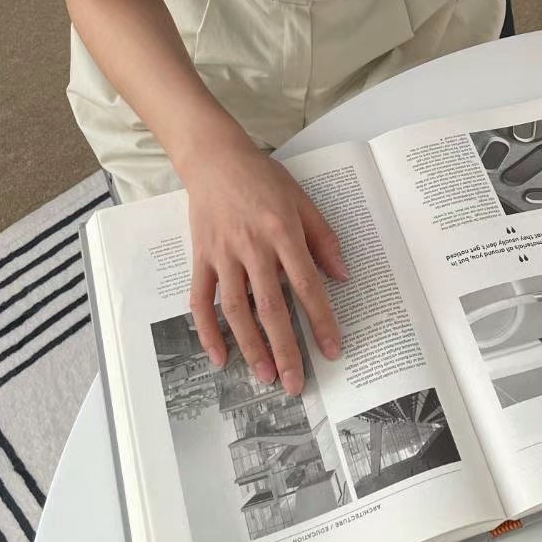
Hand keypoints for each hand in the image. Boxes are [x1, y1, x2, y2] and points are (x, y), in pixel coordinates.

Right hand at [181, 123, 347, 394]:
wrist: (214, 158)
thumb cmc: (262, 177)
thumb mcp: (301, 199)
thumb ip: (322, 238)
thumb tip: (341, 276)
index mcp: (282, 232)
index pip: (306, 285)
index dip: (320, 320)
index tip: (331, 349)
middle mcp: (252, 247)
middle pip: (270, 307)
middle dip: (285, 348)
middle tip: (295, 383)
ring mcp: (223, 254)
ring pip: (236, 310)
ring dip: (250, 347)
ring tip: (264, 376)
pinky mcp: (200, 257)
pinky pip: (200, 300)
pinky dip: (208, 330)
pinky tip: (219, 356)